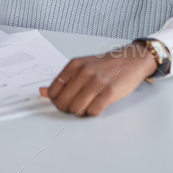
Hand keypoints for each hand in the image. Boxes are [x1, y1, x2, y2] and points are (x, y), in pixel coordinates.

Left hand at [40, 42, 156, 115]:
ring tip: (87, 106)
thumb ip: (62, 80)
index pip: (53, 91)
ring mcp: (96, 81)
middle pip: (63, 103)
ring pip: (76, 109)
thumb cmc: (105, 65)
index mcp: (73, 65)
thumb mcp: (81, 67)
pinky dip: (93, 113)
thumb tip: (42, 92)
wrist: (130, 59)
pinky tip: (97, 106)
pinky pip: (93, 111)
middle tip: (77, 107)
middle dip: (68, 110)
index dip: (56, 101)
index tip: (64, 102)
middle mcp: (83, 72)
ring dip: (80, 113)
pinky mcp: (109, 91)